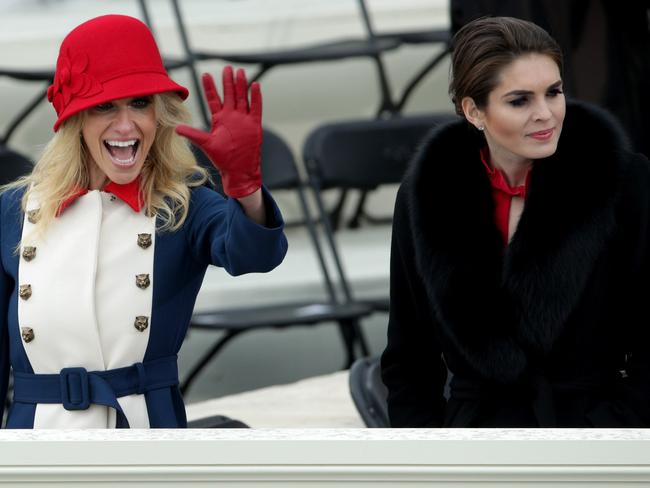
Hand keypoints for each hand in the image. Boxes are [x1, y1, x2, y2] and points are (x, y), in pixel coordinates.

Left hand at [176, 66, 262, 197]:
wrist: (239, 169)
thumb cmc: (223, 158)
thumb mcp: (206, 144)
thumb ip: (193, 134)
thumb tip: (176, 128)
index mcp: (220, 119)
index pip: (213, 99)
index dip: (210, 87)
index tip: (205, 74)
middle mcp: (232, 116)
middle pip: (230, 94)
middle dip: (227, 81)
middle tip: (226, 68)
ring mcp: (244, 119)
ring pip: (243, 97)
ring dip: (241, 85)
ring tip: (239, 71)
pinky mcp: (254, 124)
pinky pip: (256, 108)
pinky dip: (256, 97)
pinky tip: (255, 85)